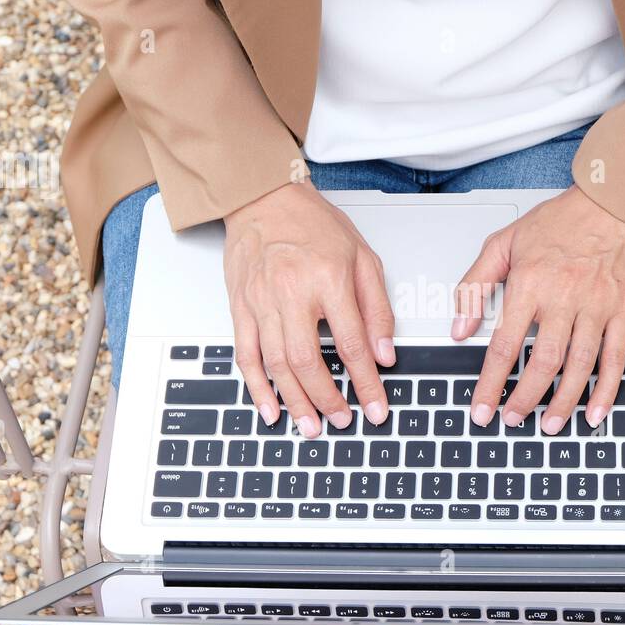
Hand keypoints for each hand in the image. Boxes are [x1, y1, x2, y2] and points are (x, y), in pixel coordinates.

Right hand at [223, 180, 395, 437]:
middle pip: (309, 361)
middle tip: (343, 422)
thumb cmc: (314, 225)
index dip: (366, 383)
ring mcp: (261, 302)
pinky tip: (270, 409)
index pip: (351, 344)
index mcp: (329, 279)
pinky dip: (257, 387)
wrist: (263, 198)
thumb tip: (385, 354)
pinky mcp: (239, 307)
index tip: (376, 408)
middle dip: (328, 400)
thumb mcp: (363, 258)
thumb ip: (377, 309)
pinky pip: (246, 355)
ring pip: (277, 364)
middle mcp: (291, 292)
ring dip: (295, 401)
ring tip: (311, 427)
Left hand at [452, 186, 624, 433]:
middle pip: (543, 362)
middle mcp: (564, 298)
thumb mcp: (505, 241)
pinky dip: (606, 390)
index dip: (490, 382)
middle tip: (511, 420)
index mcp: (530, 283)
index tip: (481, 407)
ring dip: (563, 402)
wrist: (617, 201)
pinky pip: (615, 359)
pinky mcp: (624, 312)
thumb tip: (459, 327)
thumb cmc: (563, 219)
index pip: (505, 344)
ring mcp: (597, 308)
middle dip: (524, 399)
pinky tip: (594, 412)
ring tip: (548, 425)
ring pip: (578, 367)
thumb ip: (475, 285)